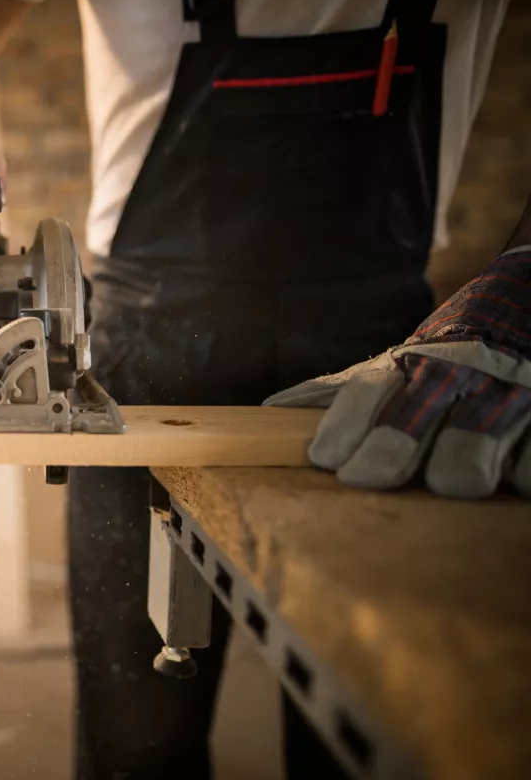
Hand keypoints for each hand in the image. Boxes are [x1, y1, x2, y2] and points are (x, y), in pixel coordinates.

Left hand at [266, 198, 530, 498]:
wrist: (528, 298)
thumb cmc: (450, 347)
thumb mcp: (397, 359)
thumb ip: (343, 389)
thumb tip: (275, 409)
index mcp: (409, 366)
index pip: (366, 394)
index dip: (344, 426)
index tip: (326, 459)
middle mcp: (453, 376)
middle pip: (413, 420)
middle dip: (389, 450)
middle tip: (366, 477)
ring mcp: (503, 394)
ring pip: (475, 441)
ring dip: (458, 466)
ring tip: (447, 483)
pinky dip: (523, 472)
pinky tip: (513, 479)